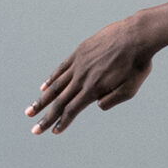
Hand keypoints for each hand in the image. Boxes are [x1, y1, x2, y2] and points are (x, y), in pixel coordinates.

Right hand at [29, 13, 156, 134]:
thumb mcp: (130, 89)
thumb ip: (112, 100)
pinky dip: (51, 79)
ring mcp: (78, 64)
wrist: (136, 36)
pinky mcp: (79, 52)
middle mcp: (82, 77)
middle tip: (34, 130)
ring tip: (30, 111)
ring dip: (42, 100)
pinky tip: (44, 87)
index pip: (72, 110)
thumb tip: (97, 105)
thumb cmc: (137, 64)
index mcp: (93, 89)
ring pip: (55, 85)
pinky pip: (61, 68)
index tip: (54, 132)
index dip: (62, 122)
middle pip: (59, 101)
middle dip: (46, 117)